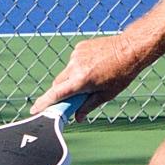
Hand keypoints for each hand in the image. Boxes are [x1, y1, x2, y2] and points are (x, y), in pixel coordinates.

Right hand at [30, 34, 145, 120]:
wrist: (130, 48)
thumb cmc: (122, 73)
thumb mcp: (107, 95)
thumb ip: (88, 106)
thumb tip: (77, 117)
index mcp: (81, 81)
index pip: (56, 94)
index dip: (43, 103)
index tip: (34, 109)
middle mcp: (75, 67)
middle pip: (58, 84)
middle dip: (61, 93)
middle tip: (71, 99)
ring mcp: (76, 55)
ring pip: (66, 73)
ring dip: (71, 79)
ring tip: (92, 79)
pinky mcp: (79, 47)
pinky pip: (73, 62)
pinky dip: (78, 68)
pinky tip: (94, 67)